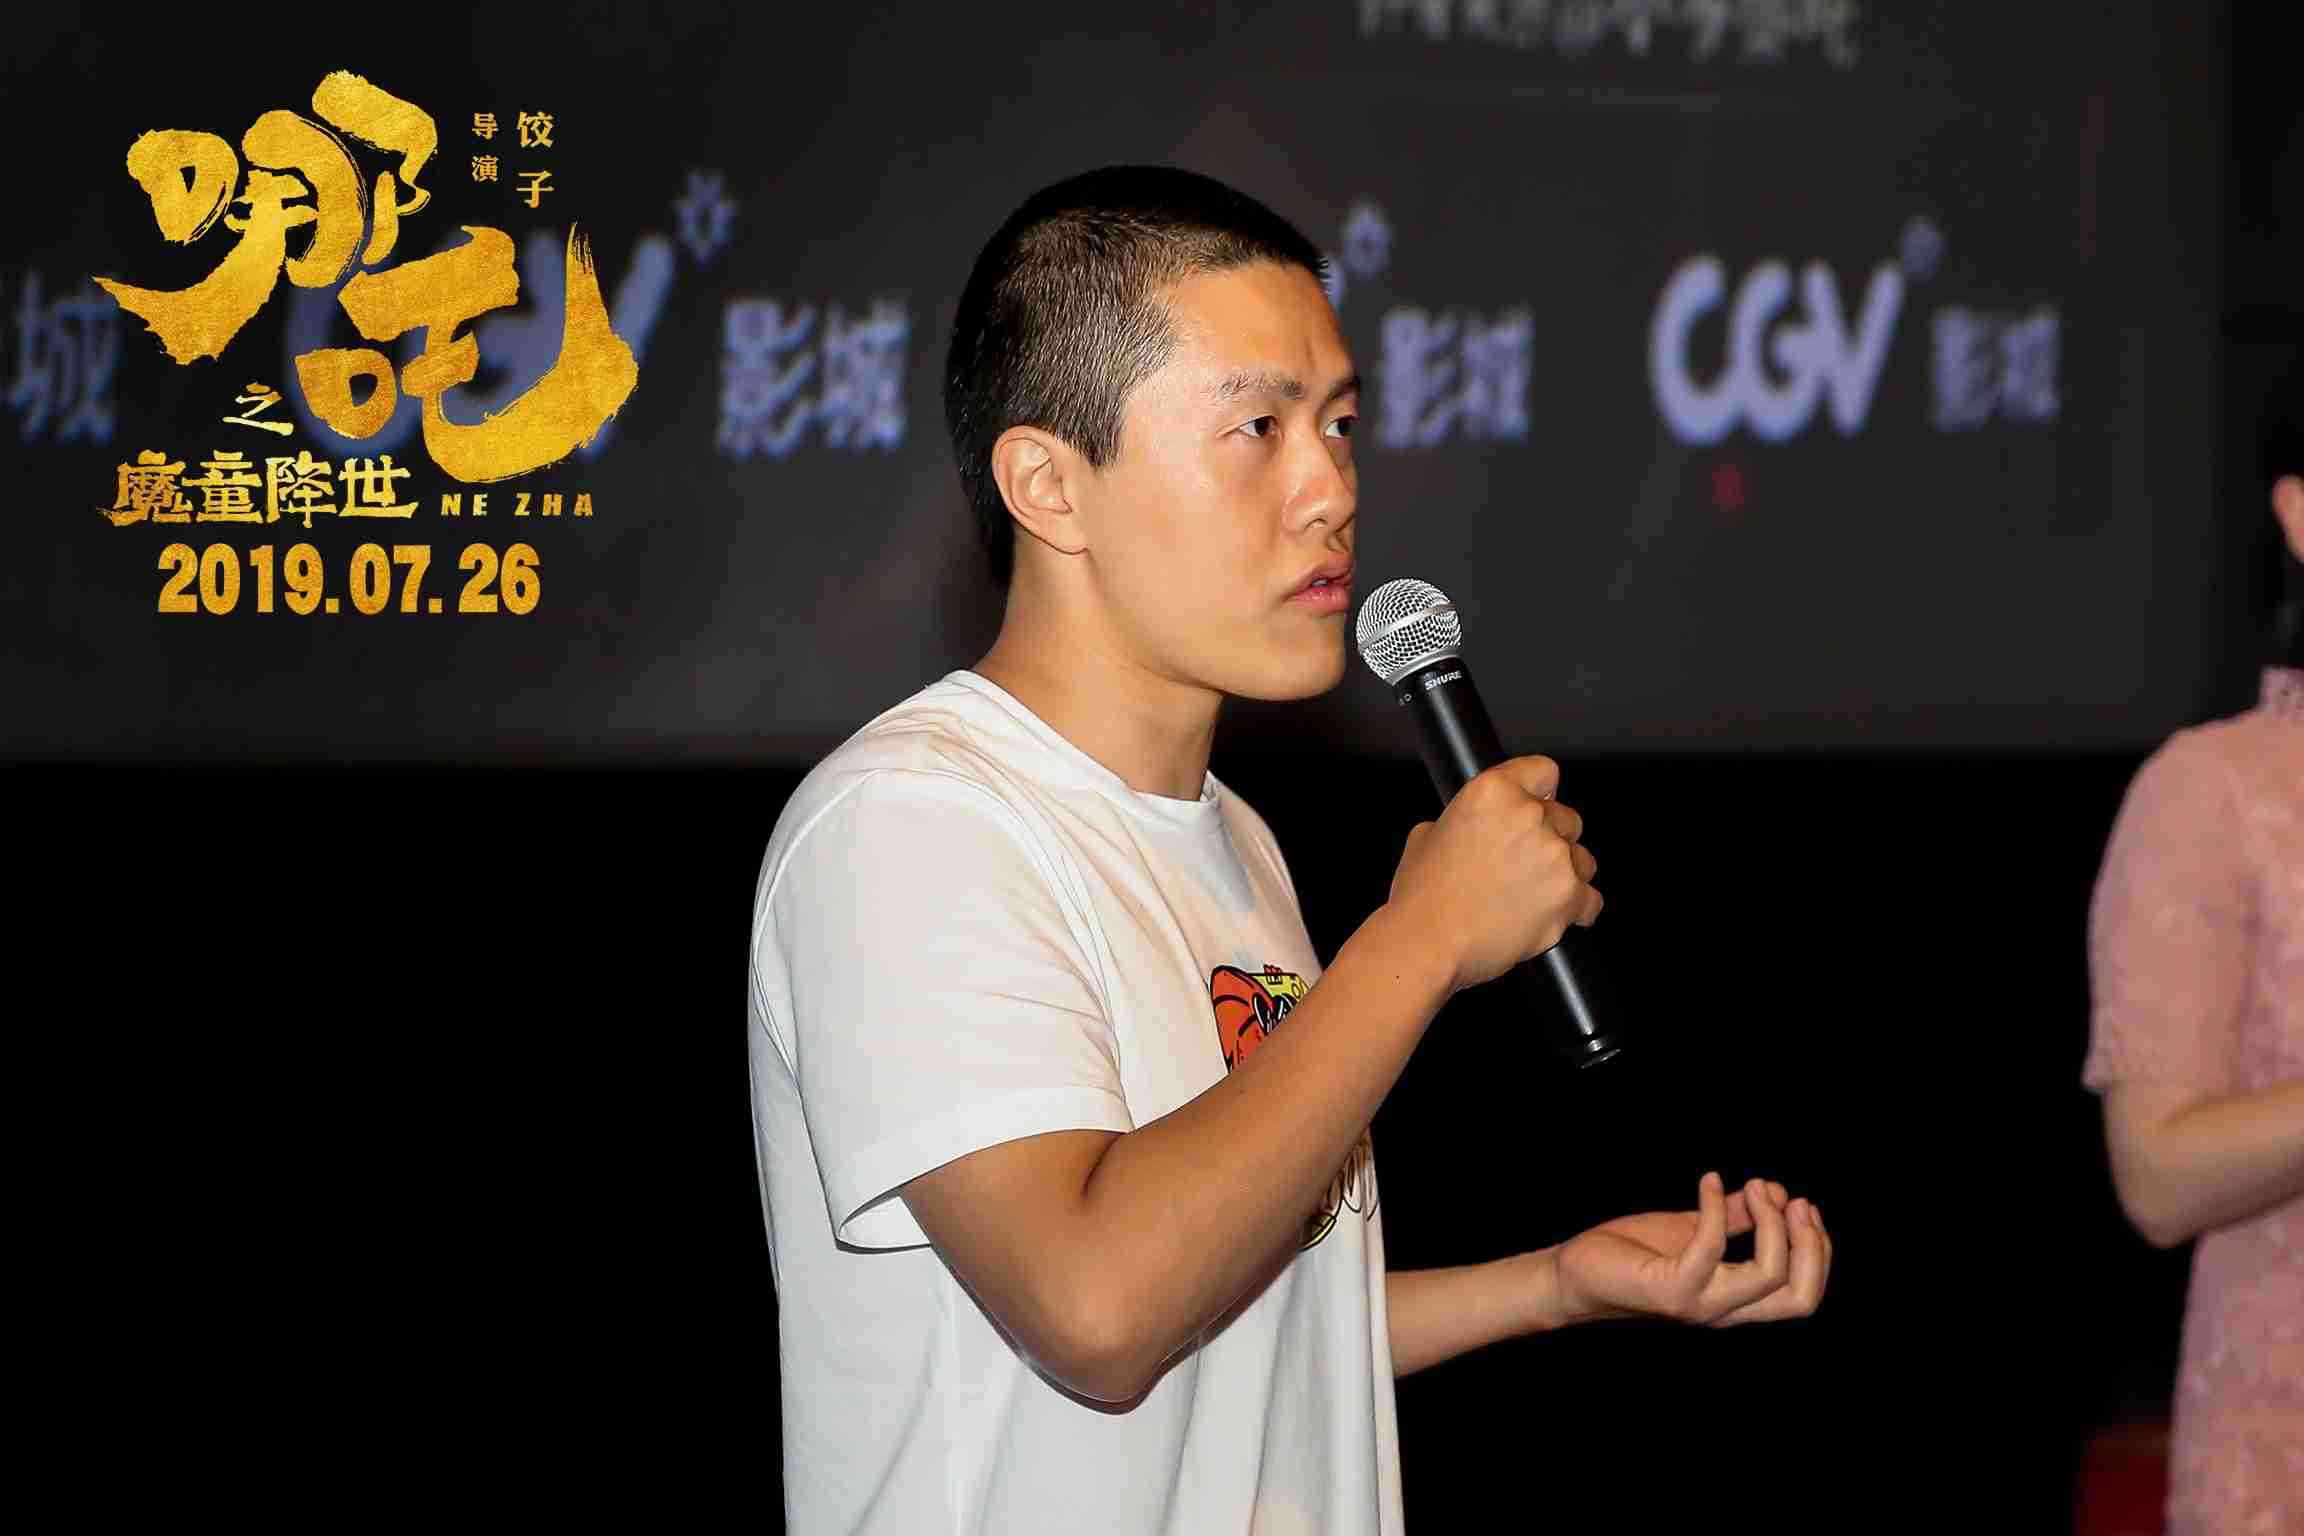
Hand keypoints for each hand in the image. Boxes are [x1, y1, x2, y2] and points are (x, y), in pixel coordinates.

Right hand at [1384, 755, 1602, 994]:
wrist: (1428, 944)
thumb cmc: (1423, 898)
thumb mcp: (1427, 836)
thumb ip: (1463, 819)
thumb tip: (1475, 826)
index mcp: (1494, 792)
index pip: (1543, 771)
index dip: (1539, 791)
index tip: (1539, 803)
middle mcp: (1530, 817)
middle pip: (1567, 817)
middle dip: (1549, 839)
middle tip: (1522, 864)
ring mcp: (1554, 857)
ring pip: (1582, 859)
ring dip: (1563, 873)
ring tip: (1531, 895)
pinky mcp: (1569, 897)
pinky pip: (1591, 899)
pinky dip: (1575, 909)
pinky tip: (1549, 914)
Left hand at [1554, 1172, 1831, 1327]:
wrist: (1573, 1274)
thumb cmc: (1632, 1255)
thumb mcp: (1690, 1229)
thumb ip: (1731, 1218)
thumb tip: (1773, 1192)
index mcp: (1735, 1300)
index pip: (1802, 1295)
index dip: (1818, 1252)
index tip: (1803, 1206)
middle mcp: (1724, 1310)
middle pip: (1801, 1299)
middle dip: (1813, 1247)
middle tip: (1798, 1202)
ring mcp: (1699, 1303)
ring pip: (1768, 1275)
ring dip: (1772, 1222)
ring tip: (1756, 1187)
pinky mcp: (1669, 1289)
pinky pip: (1709, 1247)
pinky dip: (1714, 1206)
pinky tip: (1707, 1180)